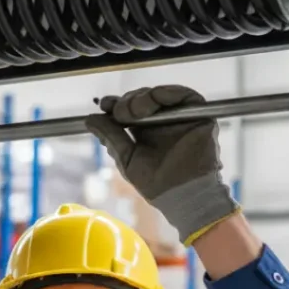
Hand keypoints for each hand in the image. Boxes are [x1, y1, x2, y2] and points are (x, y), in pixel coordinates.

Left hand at [85, 85, 237, 244]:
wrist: (183, 196)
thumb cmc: (156, 185)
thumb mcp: (126, 158)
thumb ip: (110, 136)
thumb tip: (90, 118)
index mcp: (146, 133)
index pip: (129, 110)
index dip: (116, 104)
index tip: (105, 104)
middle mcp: (163, 123)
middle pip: (141, 98)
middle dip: (127, 102)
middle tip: (120, 114)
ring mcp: (180, 119)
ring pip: (159, 94)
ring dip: (143, 98)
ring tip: (135, 112)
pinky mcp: (199, 116)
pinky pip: (184, 95)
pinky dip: (166, 93)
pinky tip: (154, 101)